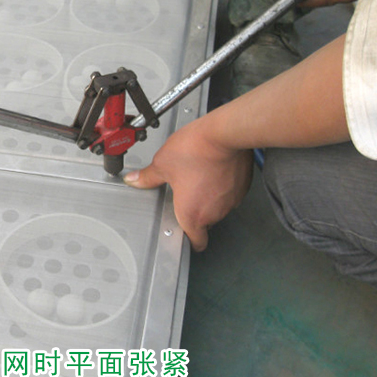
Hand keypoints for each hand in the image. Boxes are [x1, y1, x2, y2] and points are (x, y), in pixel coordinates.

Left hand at [124, 119, 252, 250]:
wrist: (224, 134)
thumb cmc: (195, 150)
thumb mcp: (162, 164)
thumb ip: (148, 178)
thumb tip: (134, 180)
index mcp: (193, 214)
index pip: (196, 242)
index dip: (190, 240)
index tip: (184, 234)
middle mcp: (215, 212)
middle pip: (206, 222)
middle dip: (196, 210)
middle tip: (185, 193)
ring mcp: (231, 201)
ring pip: (218, 207)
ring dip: (210, 197)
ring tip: (198, 177)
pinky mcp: (242, 187)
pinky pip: (230, 193)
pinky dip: (223, 186)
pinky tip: (213, 170)